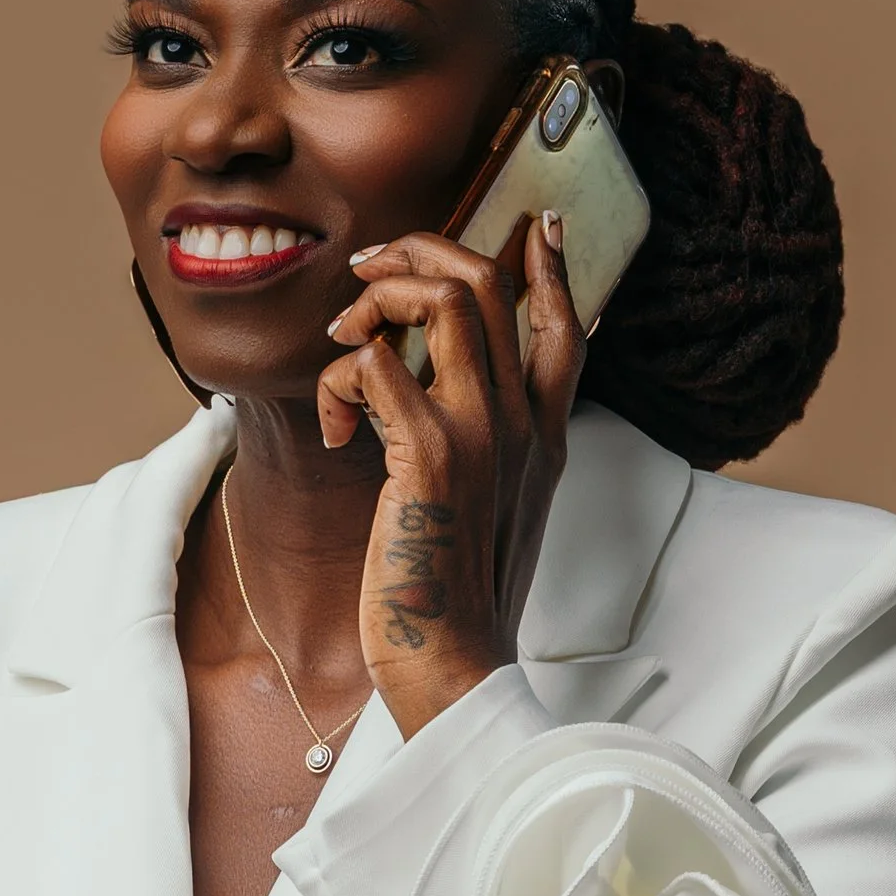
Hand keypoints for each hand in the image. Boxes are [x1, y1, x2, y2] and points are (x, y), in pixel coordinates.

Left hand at [316, 209, 584, 734]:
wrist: (457, 669)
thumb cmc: (459, 603)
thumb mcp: (494, 518)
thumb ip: (492, 457)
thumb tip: (450, 418)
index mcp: (543, 438)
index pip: (564, 324)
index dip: (547, 264)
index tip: (533, 226)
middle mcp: (522, 424)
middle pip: (489, 283)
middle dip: (418, 254)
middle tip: (367, 271)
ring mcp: (482, 435)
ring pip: (441, 300)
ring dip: (376, 298)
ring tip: (343, 340)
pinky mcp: (428, 457)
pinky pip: (377, 364)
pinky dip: (339, 377)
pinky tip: (331, 427)